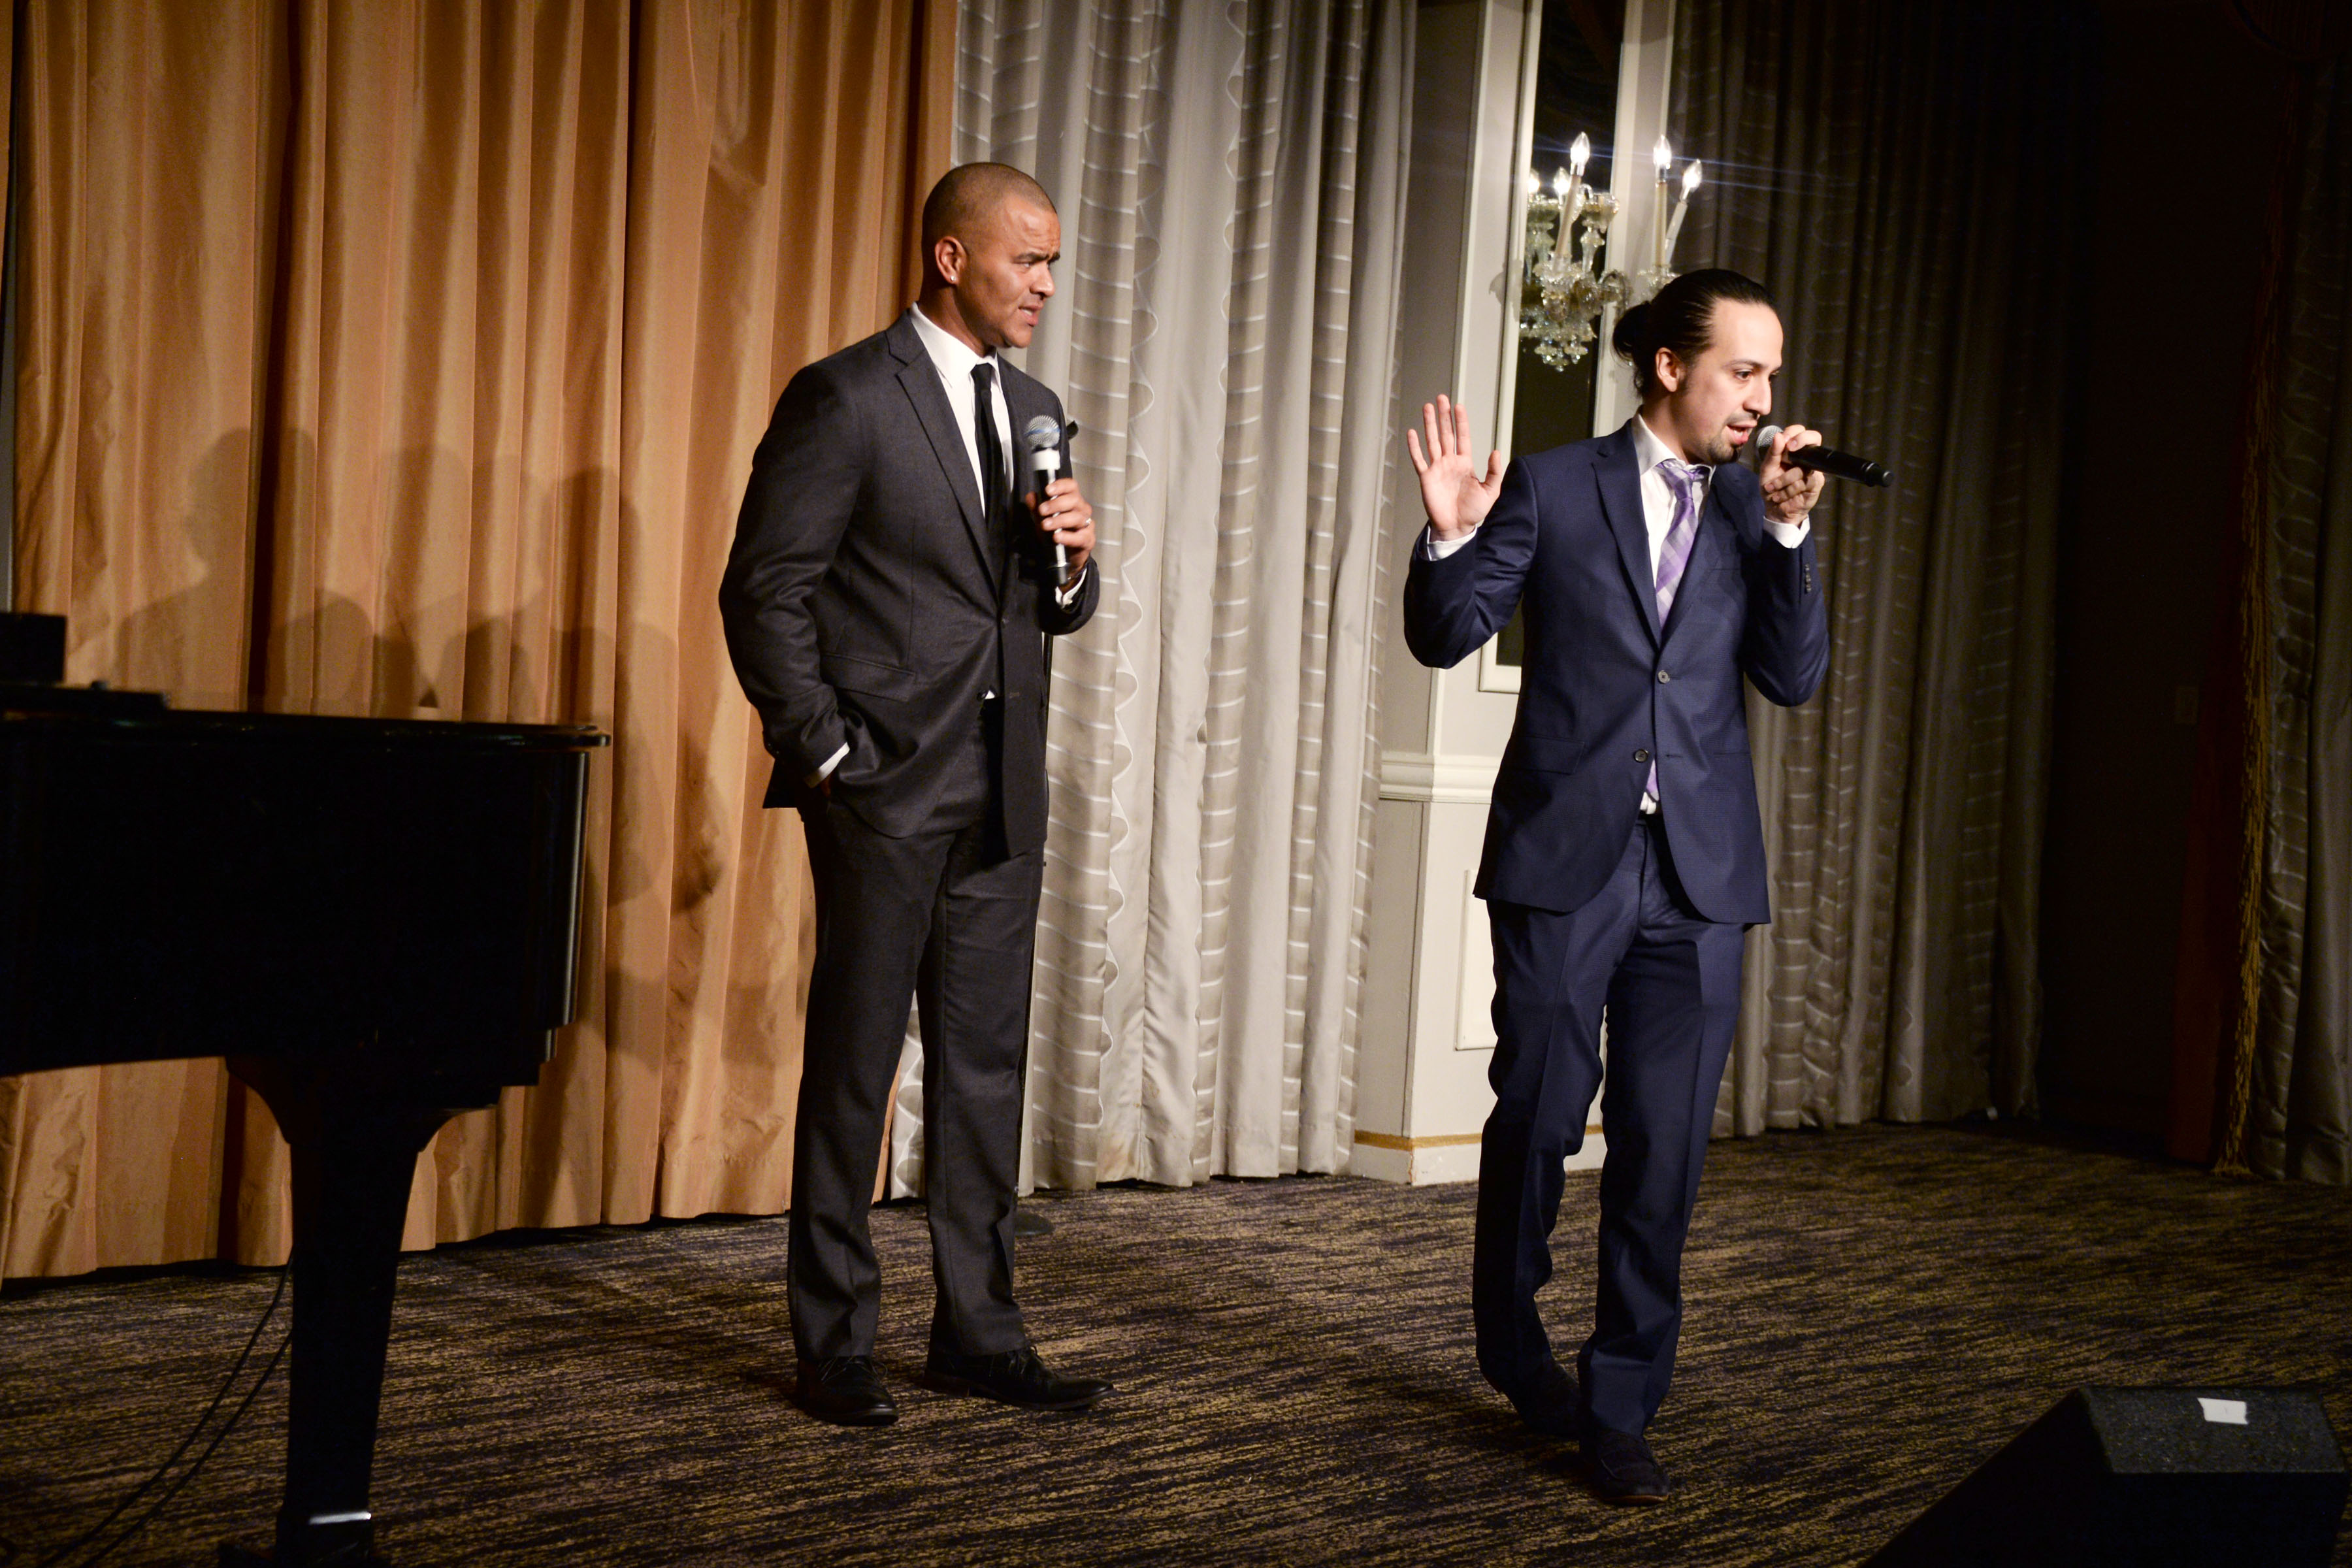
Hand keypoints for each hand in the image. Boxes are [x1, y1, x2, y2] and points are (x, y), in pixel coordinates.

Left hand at [1029, 476, 1094, 585]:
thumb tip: (1030, 496)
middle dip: (1056, 504)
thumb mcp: (1043, 519)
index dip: (1061, 485)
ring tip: (1045, 525)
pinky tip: (1057, 537)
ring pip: (1077, 518)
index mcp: (1073, 499)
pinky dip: (1068, 537)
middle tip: (1042, 510)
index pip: (1071, 486)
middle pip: (1074, 500)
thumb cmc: (1056, 532)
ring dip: (1059, 520)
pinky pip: (1080, 537)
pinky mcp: (1088, 540)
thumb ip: (1036, 508)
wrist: (1065, 556)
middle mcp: (1082, 509)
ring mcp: (1087, 524)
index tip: (1047, 490)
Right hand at [1406, 395, 1503, 540]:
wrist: (1457, 527)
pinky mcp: (1426, 478)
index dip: (1460, 421)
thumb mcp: (1491, 491)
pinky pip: (1419, 459)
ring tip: (1427, 407)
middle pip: (1446, 434)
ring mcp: (1437, 469)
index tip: (1458, 406)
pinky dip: (1414, 446)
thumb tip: (1496, 451)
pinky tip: (1412, 432)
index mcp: (1465, 463)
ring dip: (1429, 424)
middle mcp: (1450, 462)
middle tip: (1441, 398)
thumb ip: (1494, 472)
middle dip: (1444, 416)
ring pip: (1432, 441)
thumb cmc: (1474, 512)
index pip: (1462, 437)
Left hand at [1759, 424, 1827, 524]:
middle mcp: (1805, 457)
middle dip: (1801, 440)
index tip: (1784, 440)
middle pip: (1814, 438)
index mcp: (1792, 450)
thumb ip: (1773, 453)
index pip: (1799, 431)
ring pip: (1801, 467)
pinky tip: (1780, 496)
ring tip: (1772, 489)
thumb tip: (1779, 435)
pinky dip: (1788, 491)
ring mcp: (1813, 469)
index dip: (1794, 432)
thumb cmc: (1771, 487)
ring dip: (1782, 480)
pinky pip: (1803, 482)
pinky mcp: (1817, 482)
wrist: (1776, 510)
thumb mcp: (1767, 469)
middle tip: (1790, 448)